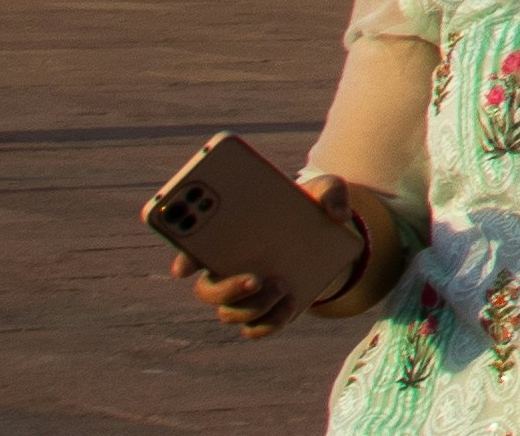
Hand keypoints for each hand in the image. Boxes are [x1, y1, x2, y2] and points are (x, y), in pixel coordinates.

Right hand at [180, 170, 379, 336]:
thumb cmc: (309, 208)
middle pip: (206, 290)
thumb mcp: (325, 190)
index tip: (185, 267)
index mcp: (226, 237)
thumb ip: (331, 192)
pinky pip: (255, 328)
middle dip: (225, 289)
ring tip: (282, 284)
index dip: (183, 259)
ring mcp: (243, 294)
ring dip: (253, 304)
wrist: (326, 238)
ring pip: (229, 313)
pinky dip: (269, 322)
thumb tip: (337, 215)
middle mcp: (226, 270)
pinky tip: (290, 302)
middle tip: (253, 278)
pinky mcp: (264, 311)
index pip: (191, 249)